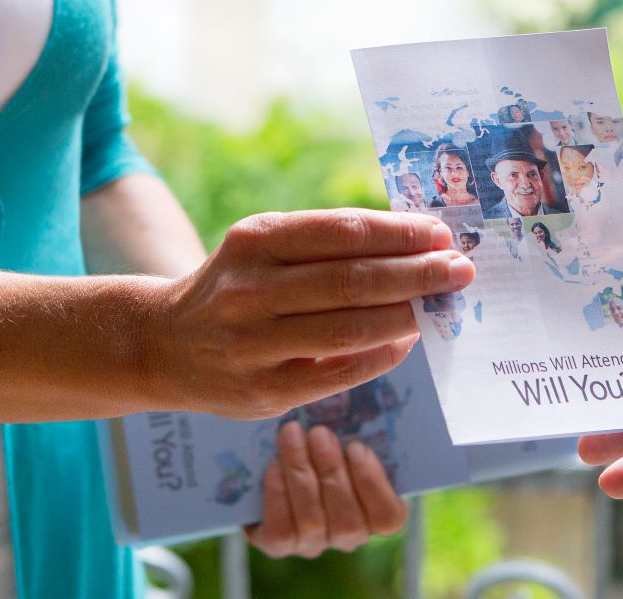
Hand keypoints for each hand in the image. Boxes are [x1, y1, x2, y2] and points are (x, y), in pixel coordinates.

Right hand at [141, 208, 473, 418]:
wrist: (162, 345)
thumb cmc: (234, 288)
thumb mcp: (260, 248)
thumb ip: (324, 245)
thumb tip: (413, 247)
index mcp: (254, 241)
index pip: (342, 231)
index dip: (399, 233)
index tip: (440, 233)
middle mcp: (250, 290)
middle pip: (353, 280)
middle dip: (417, 273)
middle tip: (460, 269)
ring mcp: (254, 344)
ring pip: (349, 328)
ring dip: (407, 315)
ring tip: (439, 304)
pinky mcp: (263, 391)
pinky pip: (339, 373)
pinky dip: (381, 355)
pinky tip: (407, 341)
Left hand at [245, 422, 406, 557]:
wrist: (281, 468)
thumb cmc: (324, 449)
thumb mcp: (345, 443)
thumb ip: (356, 439)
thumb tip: (362, 407)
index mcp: (376, 516)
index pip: (388, 518)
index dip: (373, 485)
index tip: (357, 447)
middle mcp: (348, 539)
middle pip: (348, 520)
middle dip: (331, 470)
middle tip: (319, 432)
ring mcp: (313, 545)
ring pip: (312, 521)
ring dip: (300, 471)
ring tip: (292, 434)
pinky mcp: (278, 546)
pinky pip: (281, 530)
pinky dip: (278, 494)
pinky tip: (273, 465)